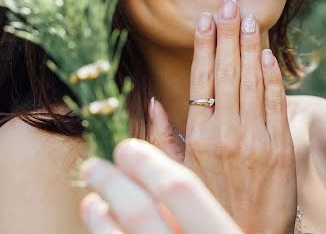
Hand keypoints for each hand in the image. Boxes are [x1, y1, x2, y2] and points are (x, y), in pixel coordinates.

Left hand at [79, 138, 241, 233]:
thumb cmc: (234, 228)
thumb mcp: (226, 206)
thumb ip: (189, 161)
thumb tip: (152, 105)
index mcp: (222, 229)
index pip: (181, 189)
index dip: (148, 165)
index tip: (127, 148)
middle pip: (142, 213)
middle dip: (112, 185)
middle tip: (93, 166)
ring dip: (99, 218)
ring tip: (91, 201)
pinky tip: (99, 222)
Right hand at [148, 0, 296, 233]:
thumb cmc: (206, 206)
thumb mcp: (177, 173)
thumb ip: (164, 136)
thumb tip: (151, 101)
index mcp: (197, 136)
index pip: (201, 79)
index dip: (205, 46)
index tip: (206, 19)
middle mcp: (225, 133)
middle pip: (227, 73)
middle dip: (229, 34)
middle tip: (231, 4)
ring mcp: (255, 139)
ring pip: (251, 82)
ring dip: (251, 46)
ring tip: (249, 18)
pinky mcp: (281, 149)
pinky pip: (276, 105)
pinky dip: (272, 78)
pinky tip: (268, 55)